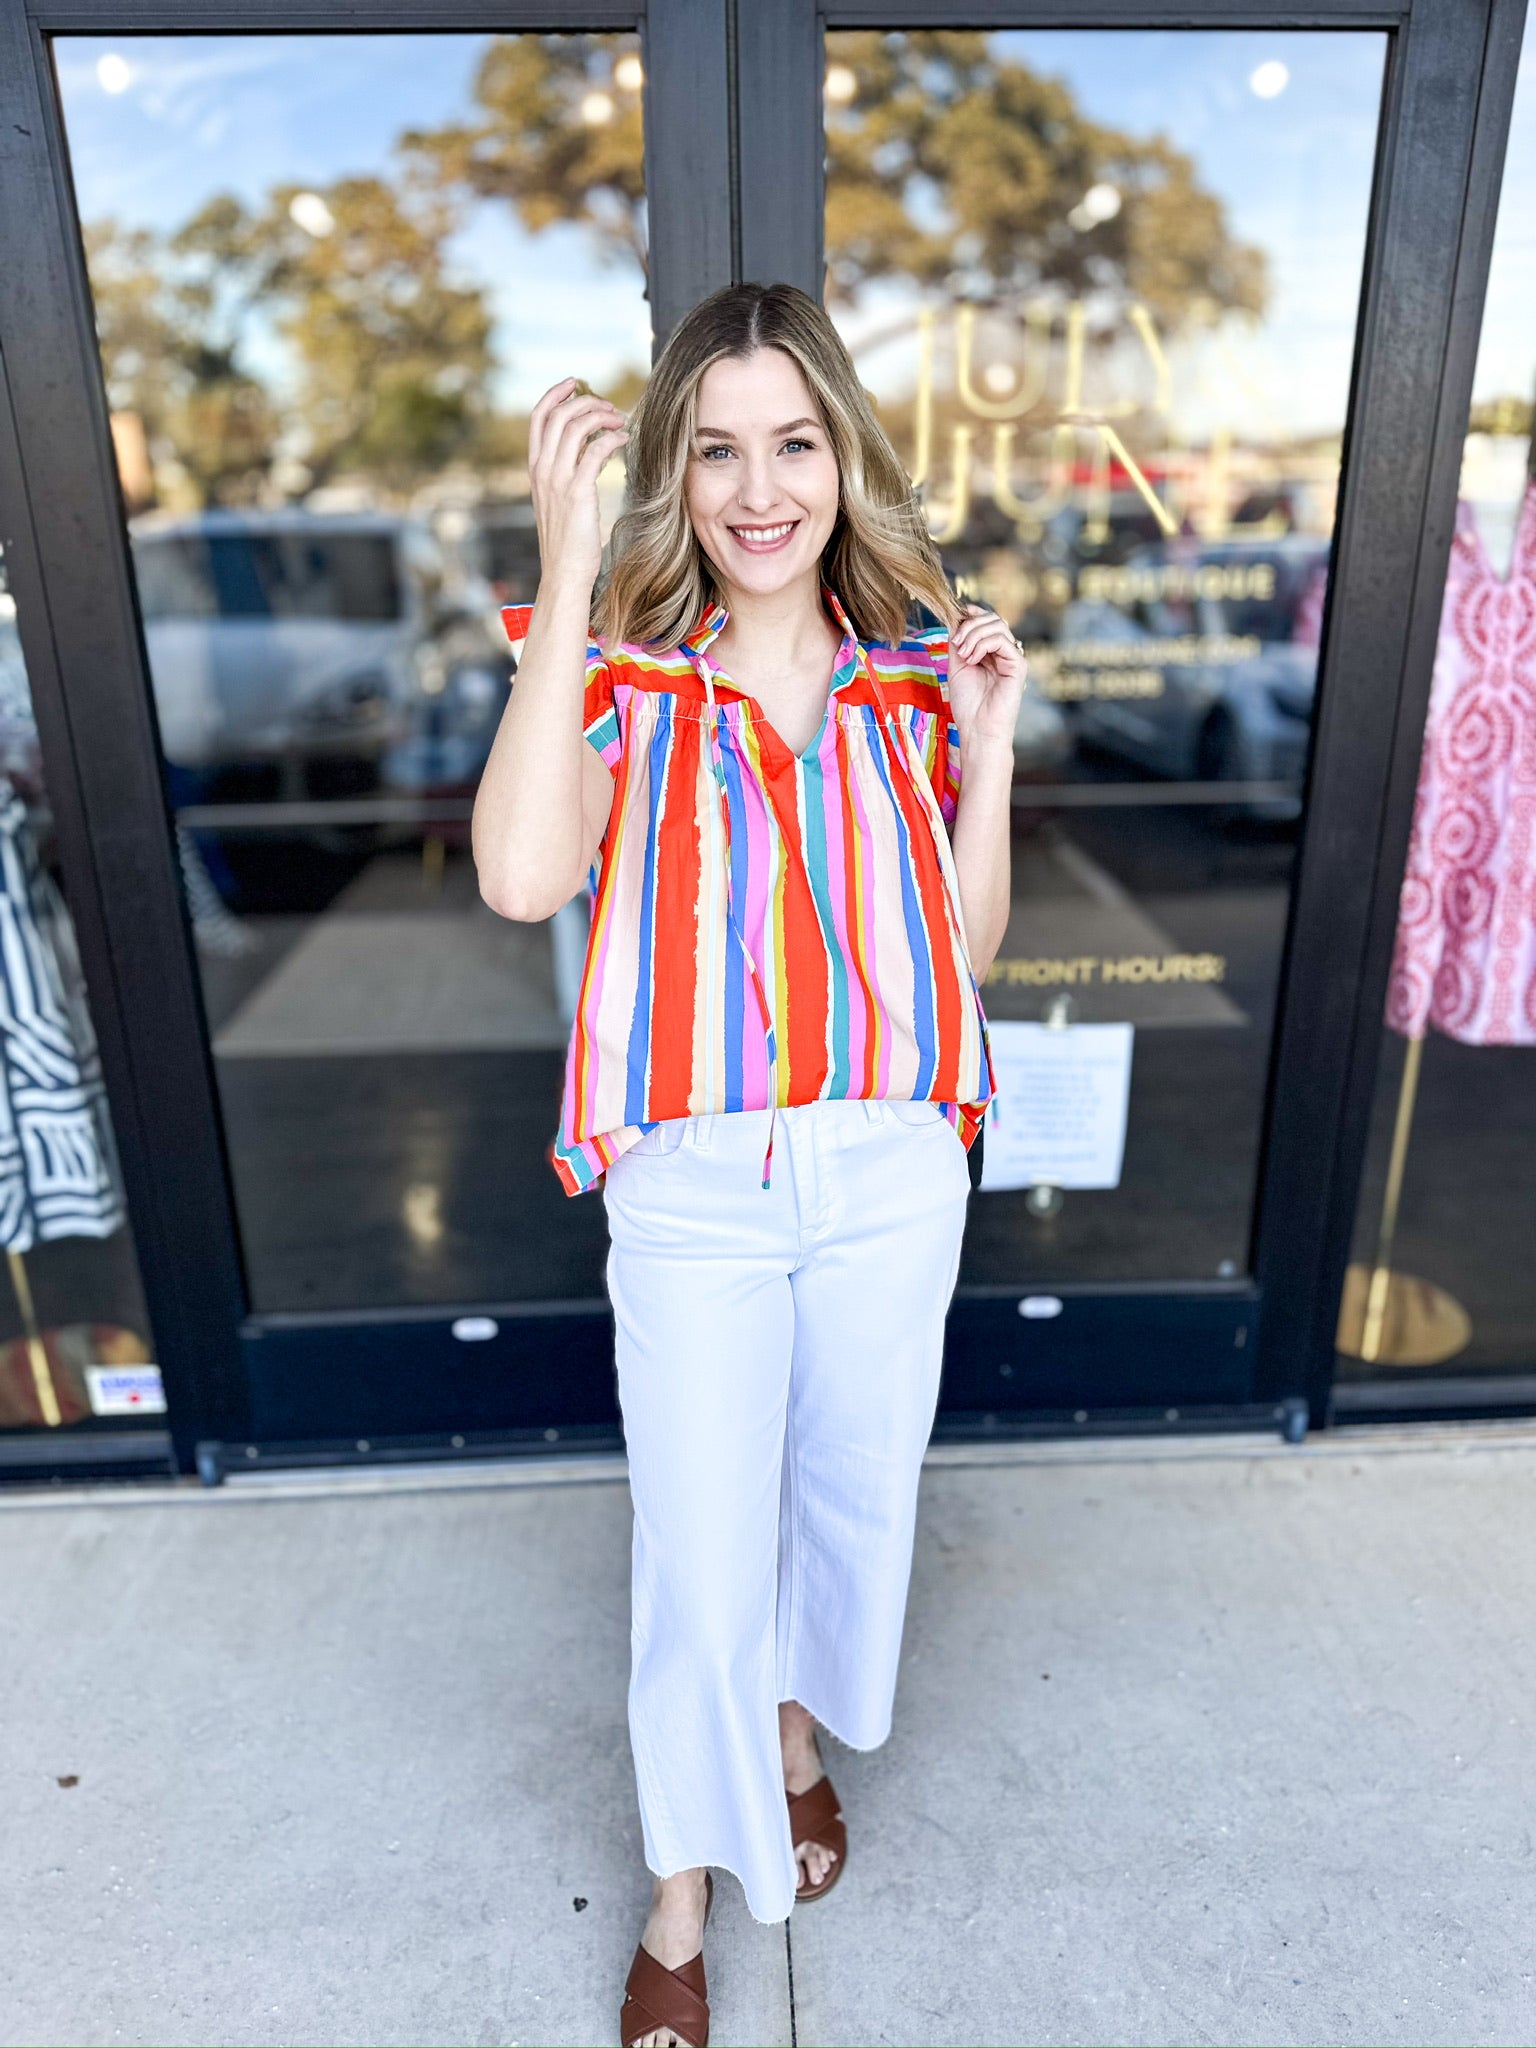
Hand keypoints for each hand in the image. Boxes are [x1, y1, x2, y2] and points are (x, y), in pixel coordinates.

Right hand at [527, 375, 629, 591]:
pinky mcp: (577, 492)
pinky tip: (624, 440)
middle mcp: (542, 469)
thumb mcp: (559, 500)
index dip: (556, 394)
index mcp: (535, 468)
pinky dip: (611, 439)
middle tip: (609, 407)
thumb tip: (590, 450)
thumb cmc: (567, 541)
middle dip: (585, 401)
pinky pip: (594, 451)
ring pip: (575, 427)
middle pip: (558, 414)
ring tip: (620, 420)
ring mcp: (557, 480)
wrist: (564, 572)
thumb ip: (566, 473)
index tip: (575, 383)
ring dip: (601, 416)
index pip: (538, 417)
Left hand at [947, 601, 1026, 750]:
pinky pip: (1002, 641)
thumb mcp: (957, 666)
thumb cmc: (968, 704)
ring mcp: (1013, 658)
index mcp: (991, 652)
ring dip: (974, 634)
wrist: (978, 729)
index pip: (986, 621)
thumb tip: (955, 617)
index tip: (956, 616)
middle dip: (970, 625)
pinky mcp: (1019, 665)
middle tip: (956, 643)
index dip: (972, 614)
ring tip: (963, 654)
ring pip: (998, 625)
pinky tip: (972, 659)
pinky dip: (982, 645)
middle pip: (993, 619)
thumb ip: (958, 642)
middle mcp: (1004, 652)